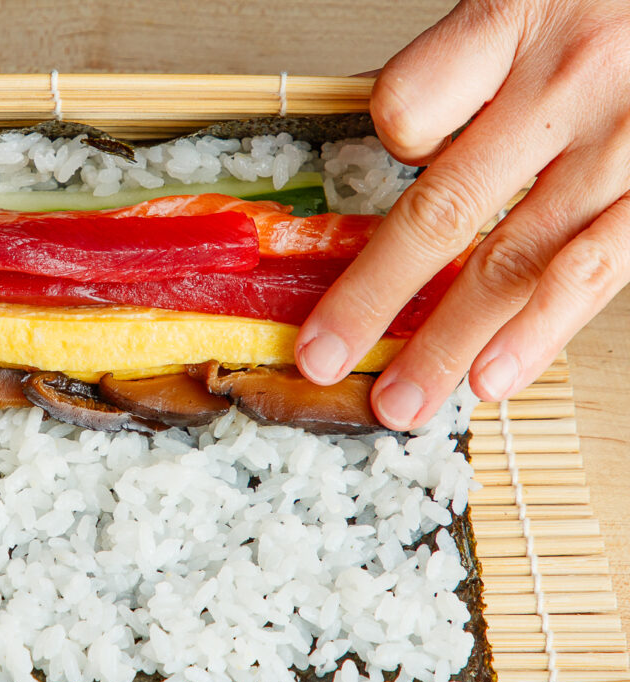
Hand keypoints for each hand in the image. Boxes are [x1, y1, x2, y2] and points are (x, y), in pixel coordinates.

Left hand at [295, 0, 629, 428]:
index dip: (391, 146)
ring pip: (517, 258)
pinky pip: (596, 269)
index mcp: (511, 20)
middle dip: (374, 297)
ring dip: (449, 343)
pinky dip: (538, 333)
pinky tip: (493, 378)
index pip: (408, 107)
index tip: (389, 172)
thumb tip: (402, 135)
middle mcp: (564, 82)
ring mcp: (623, 140)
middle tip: (322, 357)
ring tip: (399, 403)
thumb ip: (470, 61)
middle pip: (443, 208)